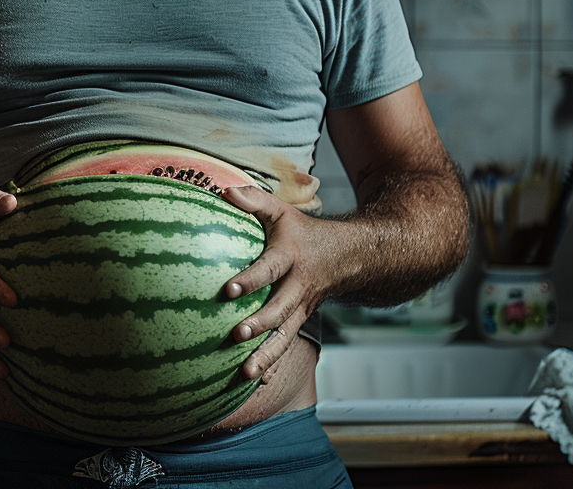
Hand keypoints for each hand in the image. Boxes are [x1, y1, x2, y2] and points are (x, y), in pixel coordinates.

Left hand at [219, 184, 323, 383]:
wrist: (349, 257)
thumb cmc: (302, 232)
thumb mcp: (282, 211)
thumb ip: (253, 200)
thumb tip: (224, 190)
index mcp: (290, 258)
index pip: (268, 270)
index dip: (250, 280)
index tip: (228, 290)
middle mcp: (298, 288)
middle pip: (280, 310)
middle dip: (260, 324)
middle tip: (236, 335)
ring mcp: (301, 309)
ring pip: (285, 337)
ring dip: (266, 356)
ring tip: (244, 373)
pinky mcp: (299, 323)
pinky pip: (286, 346)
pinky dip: (272, 365)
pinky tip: (254, 382)